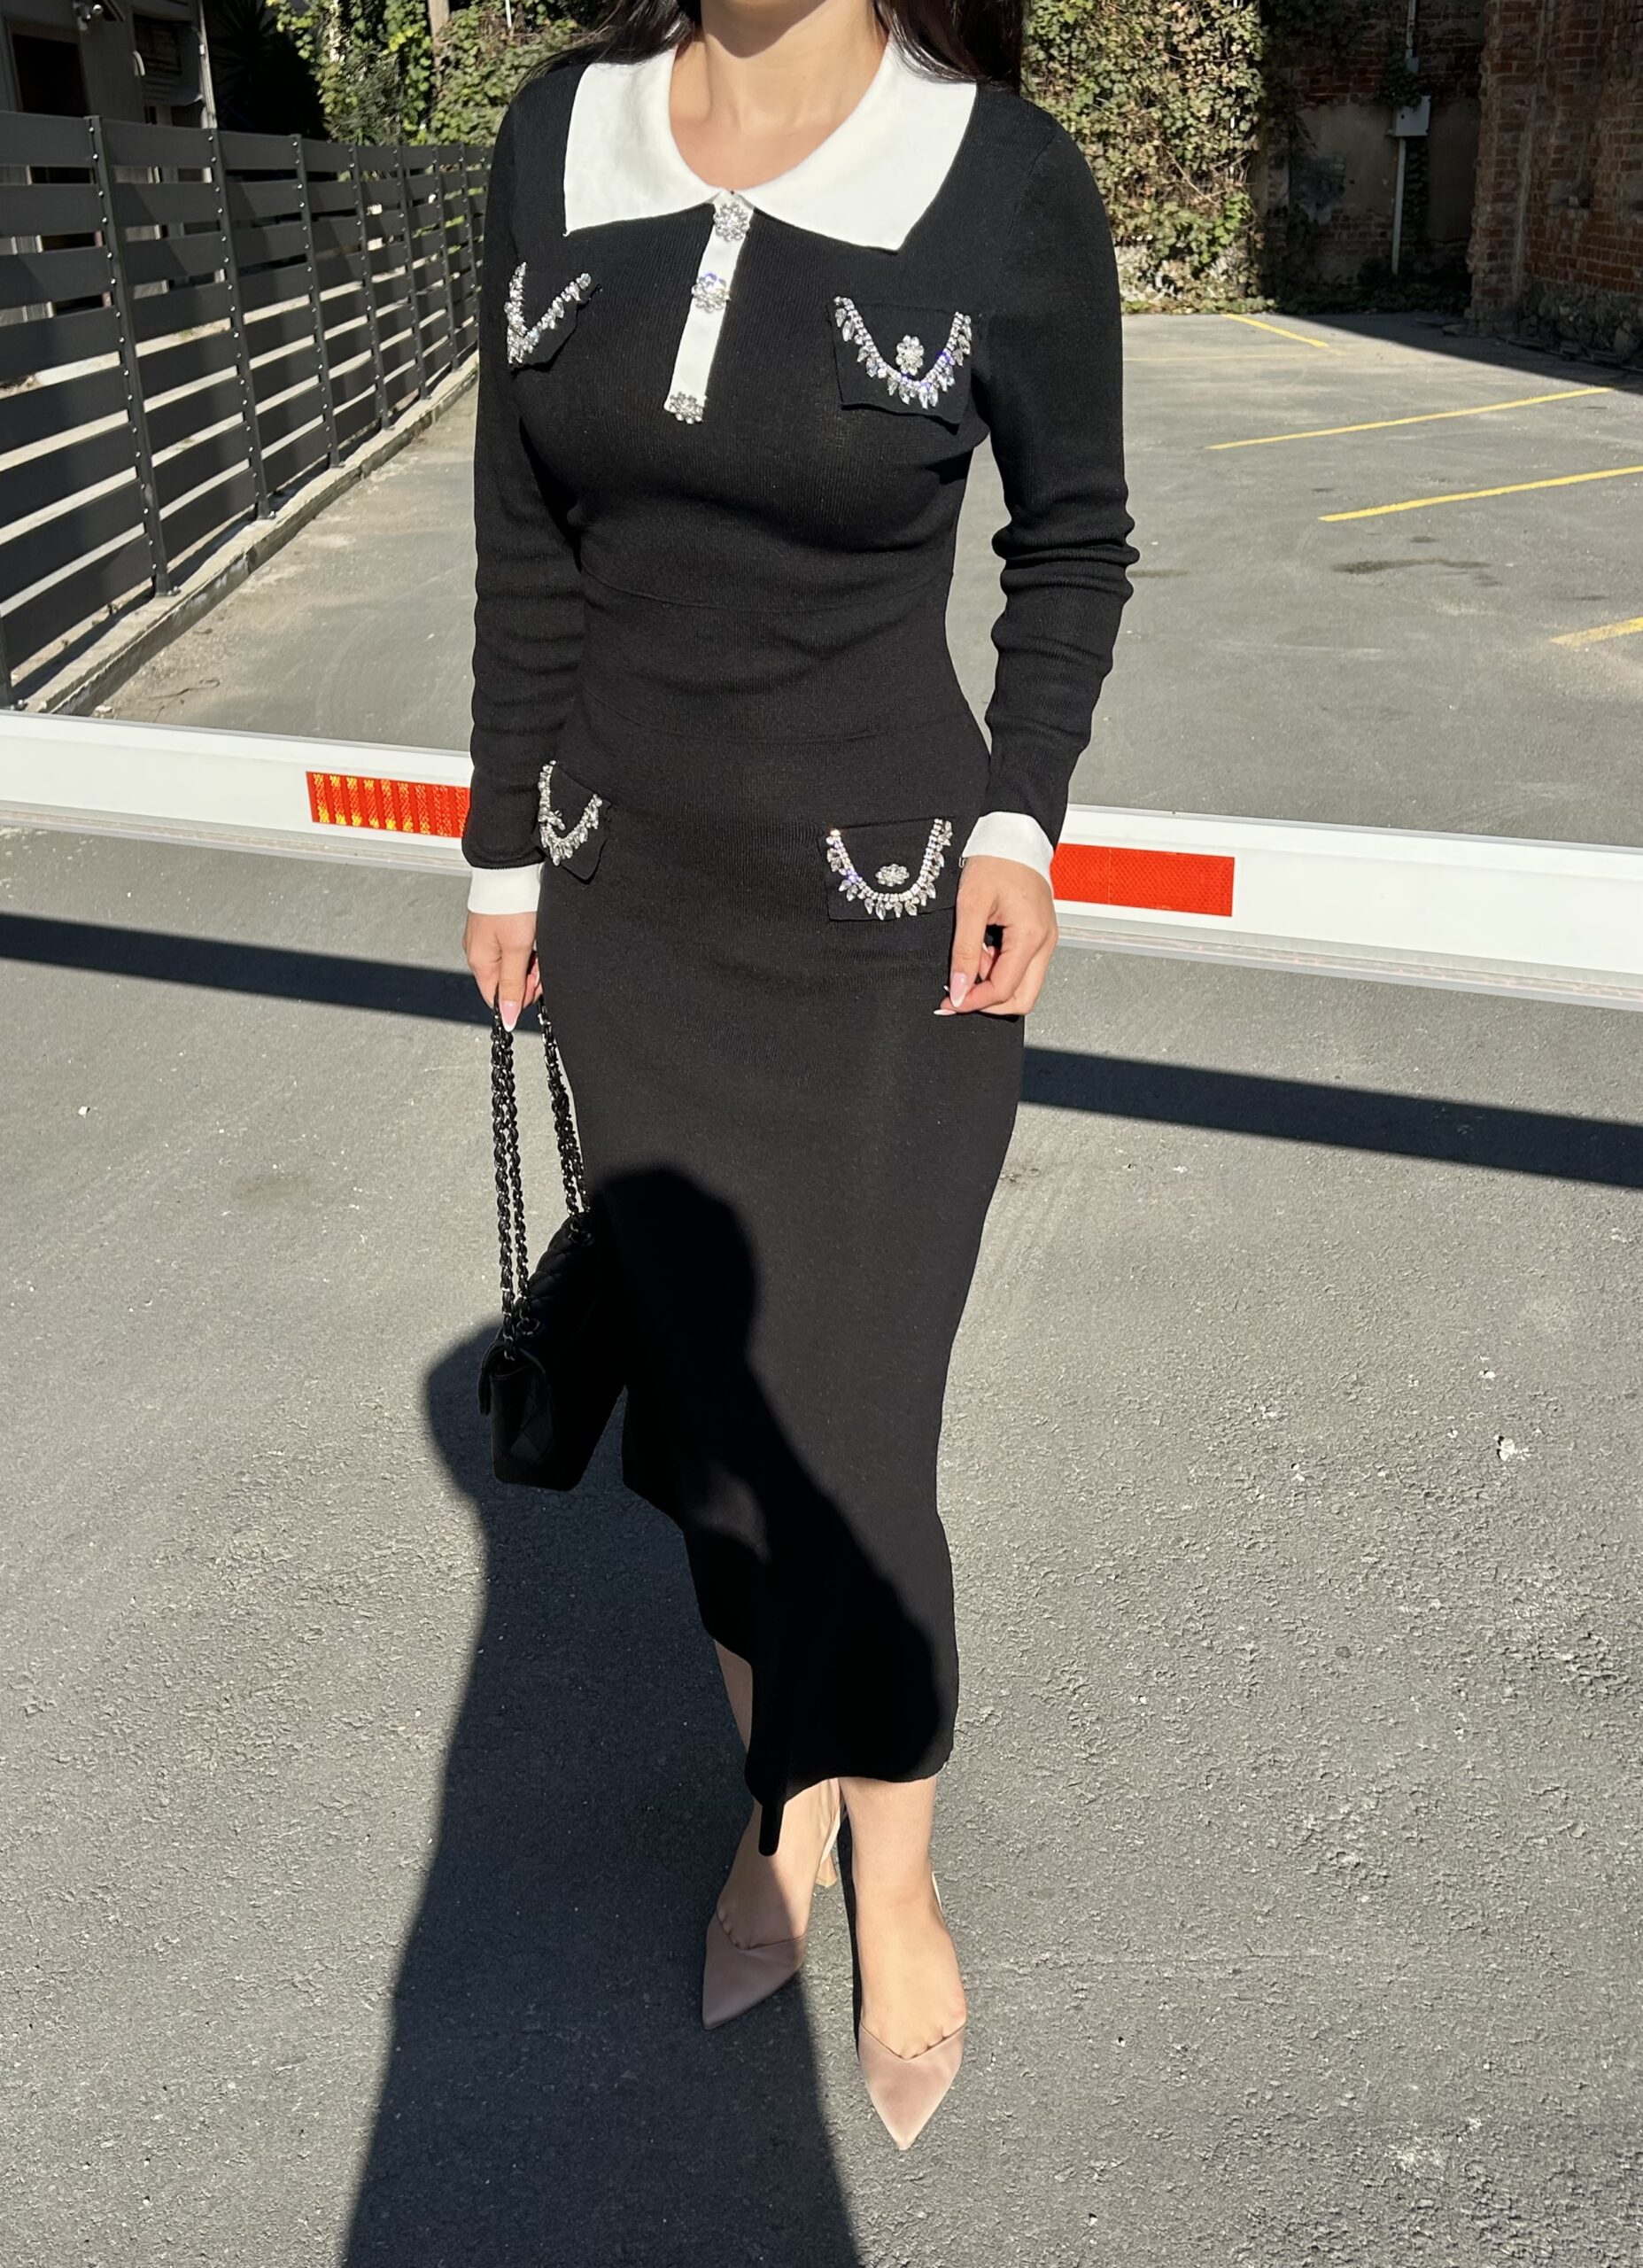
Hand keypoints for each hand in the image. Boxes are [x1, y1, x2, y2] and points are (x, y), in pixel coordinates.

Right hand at [463, 910, 540, 1026]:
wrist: (511, 869)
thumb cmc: (512, 905)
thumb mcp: (517, 950)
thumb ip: (513, 985)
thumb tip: (508, 1017)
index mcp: (480, 962)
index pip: (496, 999)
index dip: (520, 997)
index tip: (535, 984)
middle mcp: (479, 953)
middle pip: (507, 983)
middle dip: (528, 977)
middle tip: (539, 960)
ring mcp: (487, 940)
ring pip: (513, 966)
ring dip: (530, 961)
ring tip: (537, 943)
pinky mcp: (497, 929)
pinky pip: (514, 949)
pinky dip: (527, 947)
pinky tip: (533, 936)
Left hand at [939, 854, 1057, 1016]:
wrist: (1013, 838)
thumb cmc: (996, 861)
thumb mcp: (970, 905)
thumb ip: (964, 951)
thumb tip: (960, 989)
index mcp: (1031, 936)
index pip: (1004, 990)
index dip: (974, 1001)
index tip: (951, 1002)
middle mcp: (1045, 942)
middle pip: (1023, 999)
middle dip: (989, 1001)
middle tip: (960, 990)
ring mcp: (1045, 940)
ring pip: (1023, 985)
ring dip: (993, 982)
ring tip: (973, 955)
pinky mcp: (1039, 936)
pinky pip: (1021, 967)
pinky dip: (999, 968)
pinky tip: (983, 948)